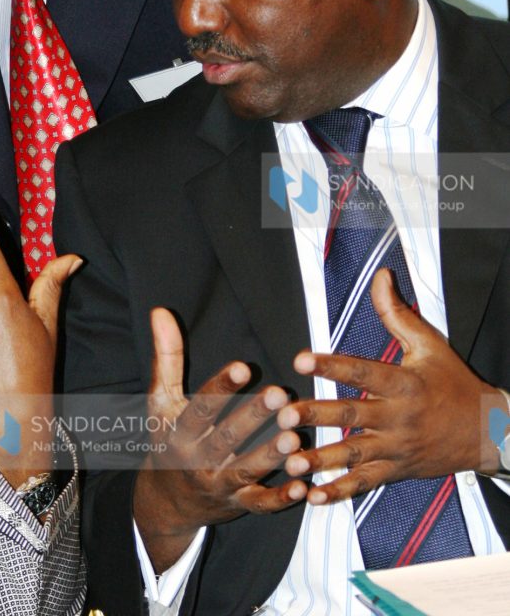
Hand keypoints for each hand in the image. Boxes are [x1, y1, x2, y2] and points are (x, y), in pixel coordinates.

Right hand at [133, 307, 306, 571]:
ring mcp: (219, 485)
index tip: (244, 366)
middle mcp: (197, 460)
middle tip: (281, 394)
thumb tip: (160, 311)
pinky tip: (303, 485)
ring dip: (271, 457)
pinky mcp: (239, 505)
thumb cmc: (169, 438)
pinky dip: (281, 499)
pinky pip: (260, 505)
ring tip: (296, 438)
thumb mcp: (161, 401)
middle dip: (253, 418)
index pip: (200, 407)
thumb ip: (166, 357)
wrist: (166, 502)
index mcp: (179, 431)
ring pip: (246, 471)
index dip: (221, 387)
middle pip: (226, 438)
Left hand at [277, 268, 502, 504]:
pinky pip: (364, 484)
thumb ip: (396, 312)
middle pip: (352, 416)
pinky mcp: (395, 471)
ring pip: (353, 455)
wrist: (488, 432)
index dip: (332, 365)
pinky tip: (312, 496)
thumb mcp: (429, 344)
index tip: (301, 359)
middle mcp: (398, 418)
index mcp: (404, 383)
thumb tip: (380, 275)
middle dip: (317, 415)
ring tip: (289, 459)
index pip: (362, 372)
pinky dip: (338, 491)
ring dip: (320, 459)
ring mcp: (396, 448)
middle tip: (285, 414)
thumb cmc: (453, 382)